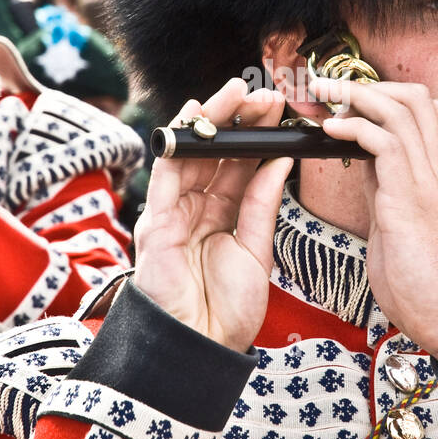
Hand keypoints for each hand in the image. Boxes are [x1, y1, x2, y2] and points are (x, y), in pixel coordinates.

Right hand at [132, 78, 292, 352]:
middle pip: (216, 151)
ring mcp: (175, 211)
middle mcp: (197, 206)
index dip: (258, 134)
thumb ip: (263, 203)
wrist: (202, 345)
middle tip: (265, 94)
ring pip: (191, 152)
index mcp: (223, 214)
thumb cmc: (228, 308)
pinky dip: (178, 141)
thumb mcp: (256, 249)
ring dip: (212, 119)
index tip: (281, 109)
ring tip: (238, 93)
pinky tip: (195, 114)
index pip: (240, 163)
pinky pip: (167, 172)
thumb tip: (280, 161)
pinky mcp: (156, 220)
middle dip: (239, 118)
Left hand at [311, 77, 437, 387]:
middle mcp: (432, 171)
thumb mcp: (397, 220)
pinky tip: (329, 130)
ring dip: (356, 95)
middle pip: (415, 97)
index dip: (384, 95)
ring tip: (324, 95)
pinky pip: (384, 143)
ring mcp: (424, 182)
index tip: (344, 100)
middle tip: (329, 89)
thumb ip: (385, 184)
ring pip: (402, 110)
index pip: (422, 111)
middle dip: (369, 84)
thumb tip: (361, 155)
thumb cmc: (420, 279)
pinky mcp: (409, 200)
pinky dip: (354, 127)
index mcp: (428, 175)